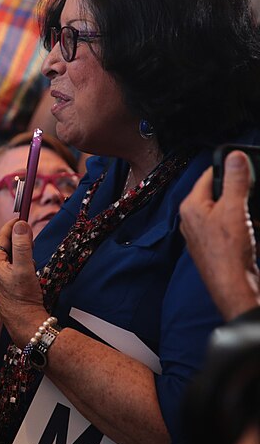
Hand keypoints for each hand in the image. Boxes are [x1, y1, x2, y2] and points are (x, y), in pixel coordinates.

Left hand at [0, 219, 49, 343]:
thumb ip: (22, 244)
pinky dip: (18, 266)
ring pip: (7, 258)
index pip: (2, 236)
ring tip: (31, 263)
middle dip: (18, 242)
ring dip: (19, 255)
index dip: (13, 226)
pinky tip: (27, 275)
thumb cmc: (24, 298)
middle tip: (32, 241)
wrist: (25, 324)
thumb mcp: (26, 268)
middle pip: (4, 247)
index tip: (23, 217)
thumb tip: (20, 224)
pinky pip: (8, 270)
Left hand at [180, 151, 259, 320]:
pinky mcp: (216, 245)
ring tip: (250, 220)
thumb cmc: (228, 252)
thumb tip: (235, 158)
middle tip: (251, 195)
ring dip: (243, 210)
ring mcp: (203, 233)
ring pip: (227, 210)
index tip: (244, 164)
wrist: (233, 286)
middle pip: (219, 193)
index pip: (208, 176)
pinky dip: (244, 225)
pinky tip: (252, 231)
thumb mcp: (235, 209)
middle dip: (239, 193)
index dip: (228, 168)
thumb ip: (235, 182)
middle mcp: (193, 219)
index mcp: (191, 206)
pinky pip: (231, 226)